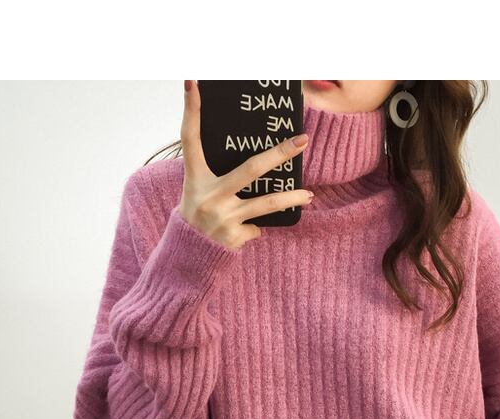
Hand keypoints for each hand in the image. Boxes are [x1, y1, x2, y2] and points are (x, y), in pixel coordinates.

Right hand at [178, 79, 313, 250]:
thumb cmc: (198, 215)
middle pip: (251, 169)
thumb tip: (257, 160)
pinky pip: (257, 227)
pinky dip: (255, 228)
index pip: (190, 137)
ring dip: (291, 198)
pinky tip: (245, 231)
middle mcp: (209, 195)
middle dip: (279, 154)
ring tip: (310, 196)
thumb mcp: (198, 190)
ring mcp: (223, 217)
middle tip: (302, 141)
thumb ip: (220, 175)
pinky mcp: (234, 237)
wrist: (190, 257)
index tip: (193, 81)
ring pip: (267, 203)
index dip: (190, 109)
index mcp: (195, 177)